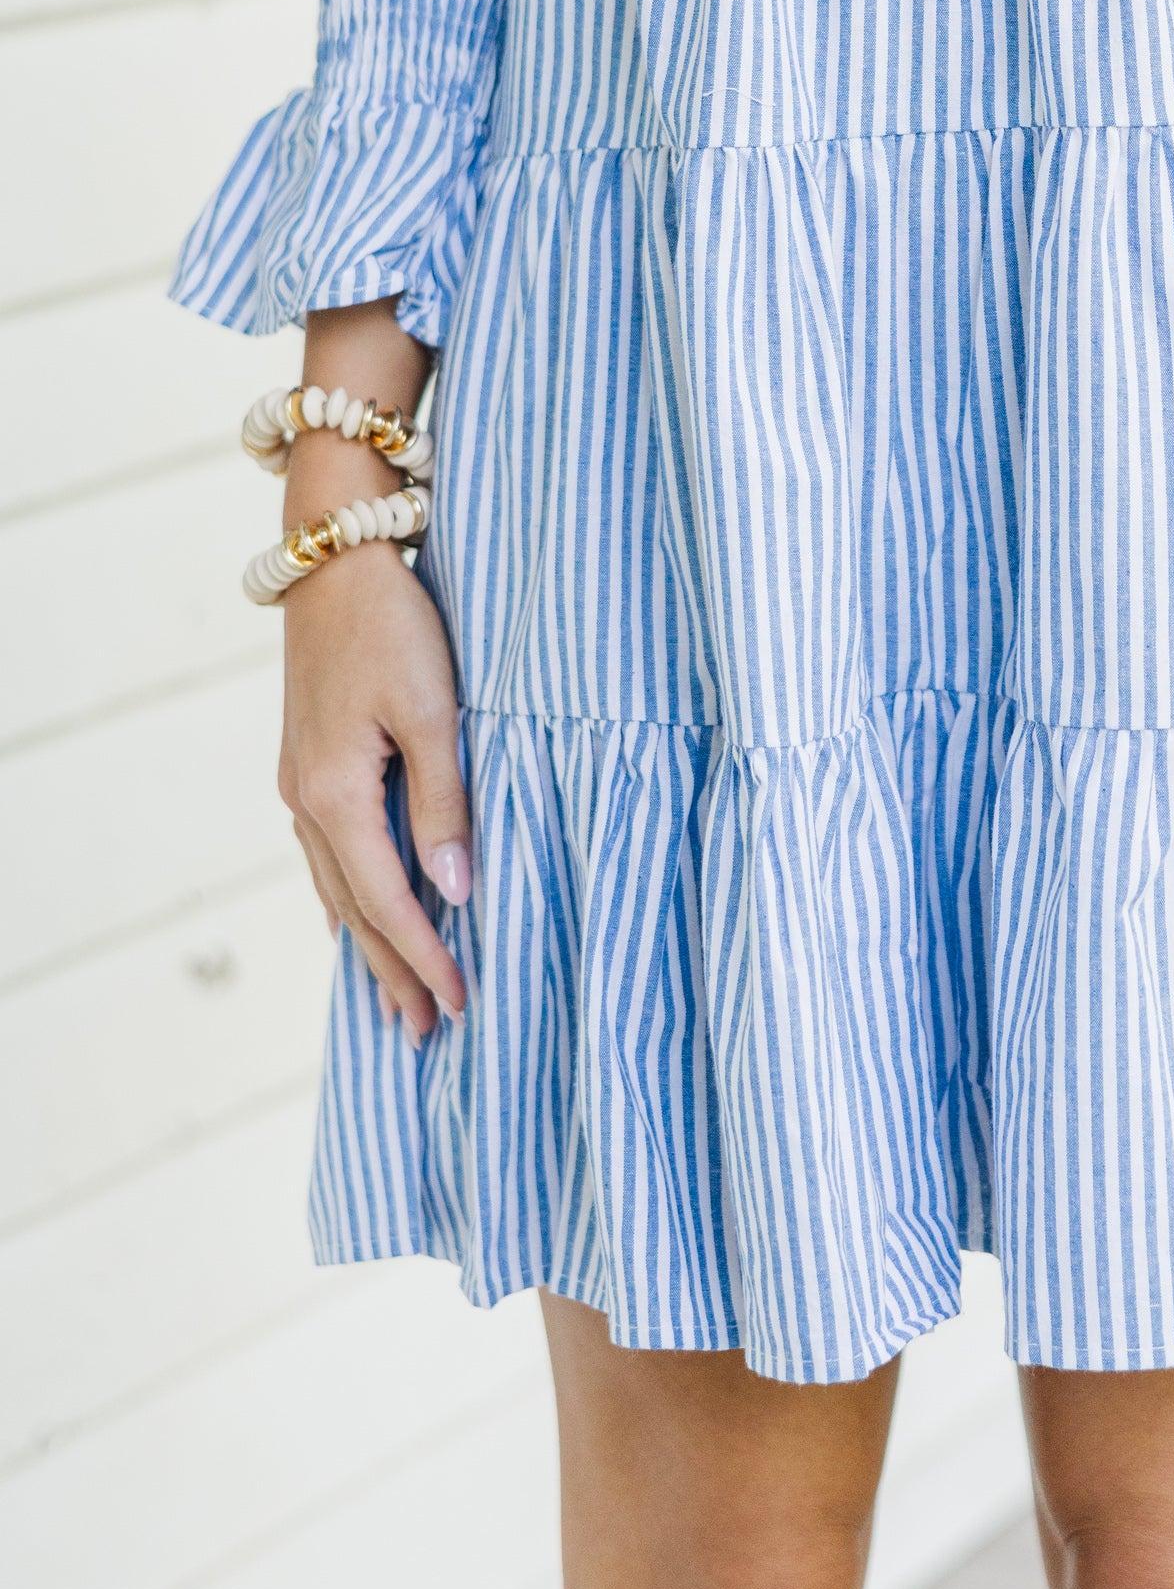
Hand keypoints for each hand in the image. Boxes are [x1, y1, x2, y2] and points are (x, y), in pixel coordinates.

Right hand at [277, 435, 469, 1039]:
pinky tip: (359, 911)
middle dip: (390, 970)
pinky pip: (328, 850)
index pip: (387, 900)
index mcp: (335, 794)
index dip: (424, 956)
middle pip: (352, 908)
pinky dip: (350, 893)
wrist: (334, 556)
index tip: (458, 1004)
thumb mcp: (432, 710)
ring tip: (394, 993)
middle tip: (424, 1032)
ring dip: (368, 940)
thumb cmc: (393, 624)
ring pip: (336, 883)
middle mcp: (306, 798)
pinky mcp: (308, 759)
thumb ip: (443, 802)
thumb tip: (454, 890)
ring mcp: (300, 780)